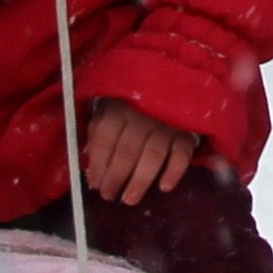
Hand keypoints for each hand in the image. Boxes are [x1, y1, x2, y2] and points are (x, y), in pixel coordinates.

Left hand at [77, 98, 200, 204]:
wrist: (174, 74)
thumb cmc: (135, 94)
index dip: (97, 165)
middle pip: (126, 152)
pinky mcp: (186, 131)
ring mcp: (166, 124)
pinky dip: (174, 171)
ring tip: (130, 199)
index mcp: (118, 109)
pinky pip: (182, 154)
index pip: (104, 141)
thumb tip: (86, 155)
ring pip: (152, 157)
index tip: (94, 184)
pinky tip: (164, 187)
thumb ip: (99, 127)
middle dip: (116, 178)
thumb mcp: (111, 102)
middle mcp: (141, 116)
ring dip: (140, 181)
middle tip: (109, 196)